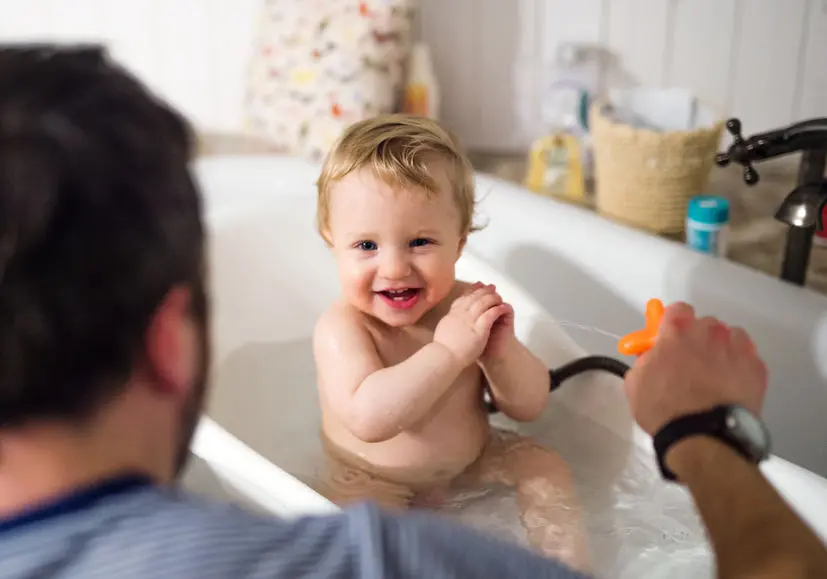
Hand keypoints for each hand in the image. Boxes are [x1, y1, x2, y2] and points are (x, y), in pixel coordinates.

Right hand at [434, 283, 509, 366]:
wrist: (444, 357)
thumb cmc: (442, 348)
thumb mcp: (442, 330)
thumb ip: (448, 322)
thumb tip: (450, 319)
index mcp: (451, 314)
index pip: (462, 298)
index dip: (471, 291)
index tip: (477, 285)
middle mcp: (460, 314)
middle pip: (473, 297)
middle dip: (483, 290)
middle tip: (491, 286)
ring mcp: (469, 320)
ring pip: (482, 303)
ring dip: (491, 297)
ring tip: (498, 295)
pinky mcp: (479, 329)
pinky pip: (490, 314)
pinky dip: (497, 309)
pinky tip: (502, 307)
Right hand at [623, 302, 767, 435]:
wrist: (703, 437)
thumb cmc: (664, 410)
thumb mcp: (636, 383)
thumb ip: (645, 360)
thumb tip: (653, 356)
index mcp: (677, 331)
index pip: (677, 310)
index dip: (673, 324)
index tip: (670, 338)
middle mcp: (709, 332)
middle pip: (705, 325)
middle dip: (698, 339)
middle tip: (691, 362)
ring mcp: (737, 348)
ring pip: (730, 338)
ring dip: (721, 350)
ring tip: (714, 375)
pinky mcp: (757, 367)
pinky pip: (748, 357)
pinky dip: (740, 366)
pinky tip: (732, 385)